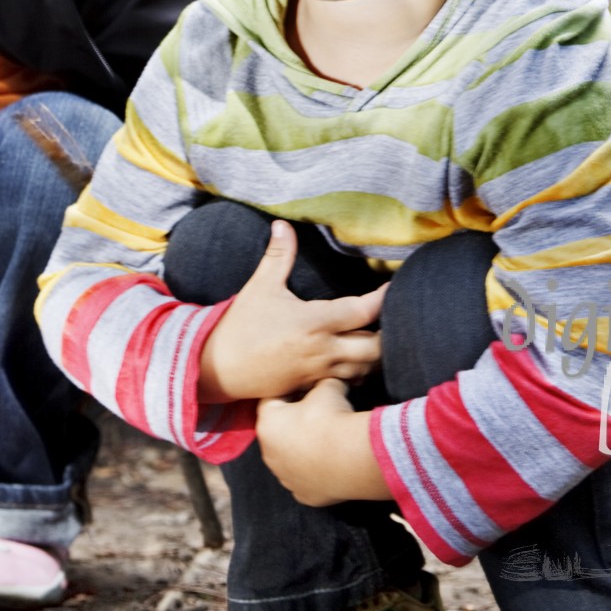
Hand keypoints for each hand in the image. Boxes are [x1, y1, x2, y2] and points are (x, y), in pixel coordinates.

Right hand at [197, 220, 383, 401]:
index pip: (364, 311)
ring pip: (367, 369)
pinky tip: (358, 360)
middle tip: (391, 318)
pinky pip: (349, 383)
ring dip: (376, 355)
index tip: (393, 287)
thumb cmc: (241, 326)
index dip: (384, 299)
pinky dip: (360, 372)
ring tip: (378, 337)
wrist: (218, 368)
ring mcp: (320, 372)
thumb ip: (278, 256)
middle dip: (389, 333)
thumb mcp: (260, 287)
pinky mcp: (314, 387)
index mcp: (314, 322)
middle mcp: (324, 350)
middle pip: (376, 347)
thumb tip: (283, 224)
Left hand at [256, 378, 390, 505]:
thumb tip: (329, 379)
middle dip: (294, 425)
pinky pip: (305, 482)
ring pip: (290, 460)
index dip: (290, 394)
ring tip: (327, 444)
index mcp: (267, 423)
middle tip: (319, 418)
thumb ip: (322, 382)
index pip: (272, 402)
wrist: (351, 456)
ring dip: (303, 452)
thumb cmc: (332, 418)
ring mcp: (285, 477)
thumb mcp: (328, 388)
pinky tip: (329, 466)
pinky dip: (315, 474)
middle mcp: (269, 453)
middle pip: (279, 433)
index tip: (307, 392)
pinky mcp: (303, 495)